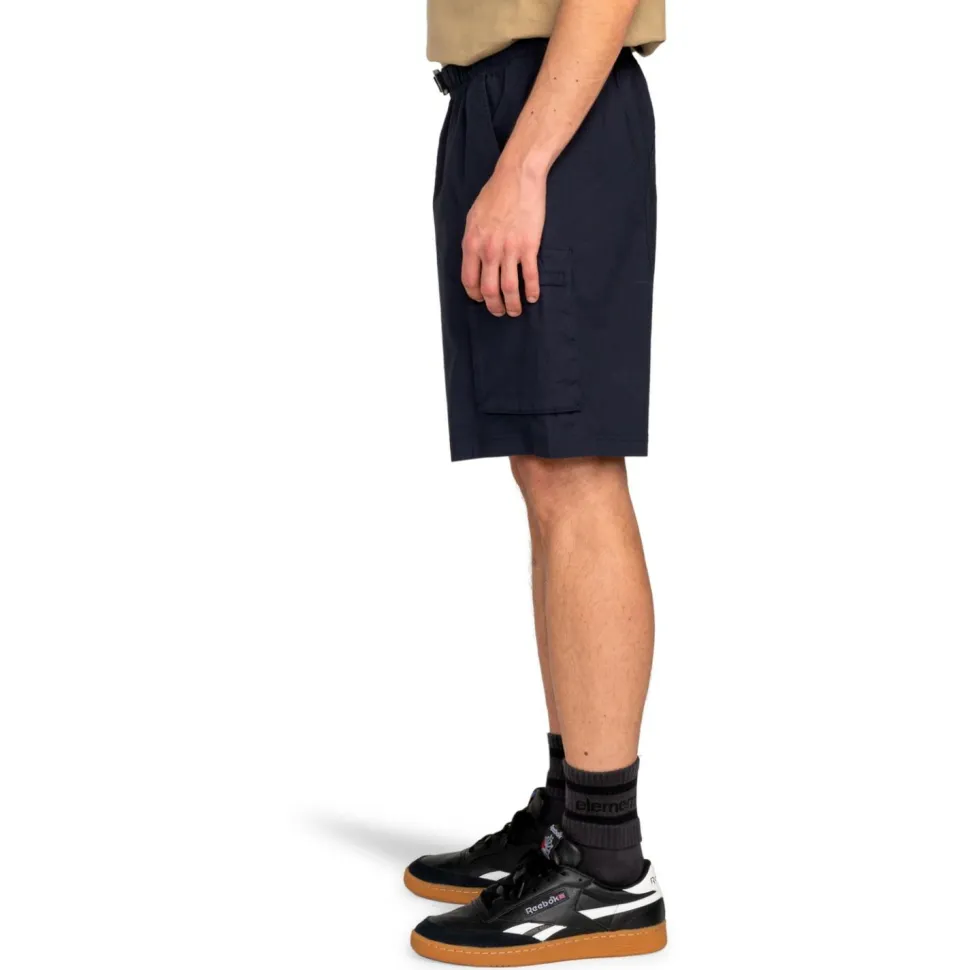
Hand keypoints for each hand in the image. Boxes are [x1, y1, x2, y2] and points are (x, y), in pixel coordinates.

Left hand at [461, 157, 546, 316]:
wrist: (517, 177)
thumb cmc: (495, 194)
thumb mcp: (473, 217)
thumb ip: (472, 241)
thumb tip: (474, 259)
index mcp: (472, 243)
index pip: (469, 280)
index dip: (475, 295)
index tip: (482, 299)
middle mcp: (488, 250)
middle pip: (489, 290)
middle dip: (494, 307)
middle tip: (500, 311)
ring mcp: (509, 250)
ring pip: (509, 289)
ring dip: (513, 305)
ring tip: (516, 310)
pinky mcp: (528, 246)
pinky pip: (530, 277)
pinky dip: (531, 291)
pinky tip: (533, 297)